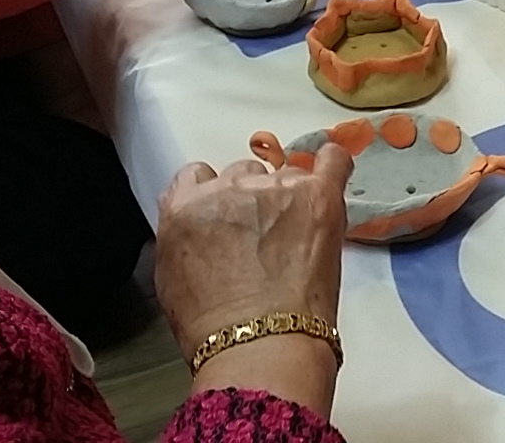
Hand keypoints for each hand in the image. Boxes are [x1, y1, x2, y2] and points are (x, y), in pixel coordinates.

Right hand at [156, 146, 350, 412]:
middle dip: (252, 199)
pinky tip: (331, 169)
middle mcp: (228, 186)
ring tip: (297, 236)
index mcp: (186, 205)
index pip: (196, 176)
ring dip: (289, 197)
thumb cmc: (212, 327)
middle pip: (243, 173)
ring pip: (285, 175)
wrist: (259, 344)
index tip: (226, 213)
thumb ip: (183, 234)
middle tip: (263, 236)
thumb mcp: (171, 277)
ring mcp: (275, 188)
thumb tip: (197, 226)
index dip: (213, 195)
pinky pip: (332, 161)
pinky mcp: (316, 196)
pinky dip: (332, 163)